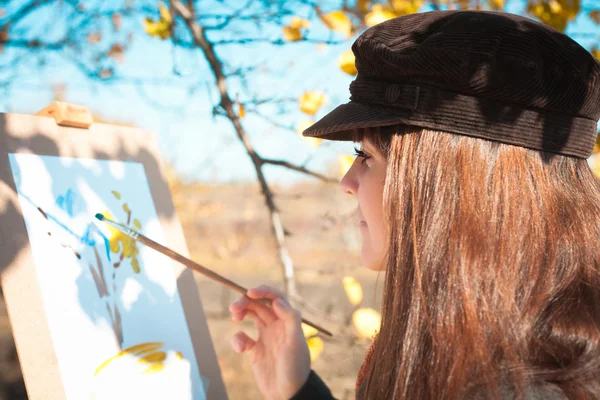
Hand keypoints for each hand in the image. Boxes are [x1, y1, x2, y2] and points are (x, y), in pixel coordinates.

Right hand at [229, 285, 310, 399]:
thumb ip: (290, 318)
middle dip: (246, 302)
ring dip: (241, 313)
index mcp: (288, 321)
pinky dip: (238, 340)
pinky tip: (241, 350)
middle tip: (234, 308)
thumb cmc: (295, 368)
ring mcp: (266, 337)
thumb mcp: (295, 342)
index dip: (263, 291)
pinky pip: (243, 338)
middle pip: (259, 304)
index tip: (249, 292)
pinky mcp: (256, 351)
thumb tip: (277, 300)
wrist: (287, 395)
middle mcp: (277, 325)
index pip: (275, 298)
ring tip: (235, 318)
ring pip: (250, 316)